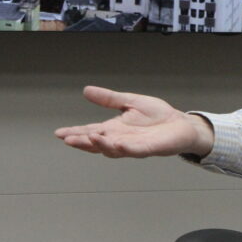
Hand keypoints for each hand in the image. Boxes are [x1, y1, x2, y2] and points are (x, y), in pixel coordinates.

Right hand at [54, 86, 214, 158]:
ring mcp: (134, 146)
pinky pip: (135, 151)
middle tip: (68, 139)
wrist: (181, 125)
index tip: (59, 133)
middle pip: (98, 143)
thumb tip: (86, 90)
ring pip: (113, 149)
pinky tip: (116, 145)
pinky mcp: (149, 148)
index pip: (91, 131)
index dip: (76, 132)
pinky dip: (125, 149)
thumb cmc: (157, 116)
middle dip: (83, 142)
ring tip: (89, 138)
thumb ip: (109, 99)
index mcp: (115, 129)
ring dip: (101, 145)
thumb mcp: (129, 102)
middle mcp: (121, 140)